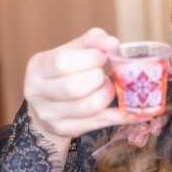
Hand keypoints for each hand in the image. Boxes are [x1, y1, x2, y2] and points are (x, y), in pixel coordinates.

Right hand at [24, 28, 142, 140]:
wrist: (46, 106)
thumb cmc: (64, 73)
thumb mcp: (72, 52)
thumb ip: (91, 42)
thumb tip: (113, 42)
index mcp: (38, 67)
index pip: (63, 63)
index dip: (89, 58)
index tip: (101, 56)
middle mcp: (37, 93)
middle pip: (75, 87)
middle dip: (98, 78)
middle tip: (102, 75)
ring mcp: (49, 115)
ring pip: (90, 106)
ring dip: (107, 94)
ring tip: (106, 87)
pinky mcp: (65, 129)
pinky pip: (101, 122)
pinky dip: (121, 114)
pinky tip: (133, 109)